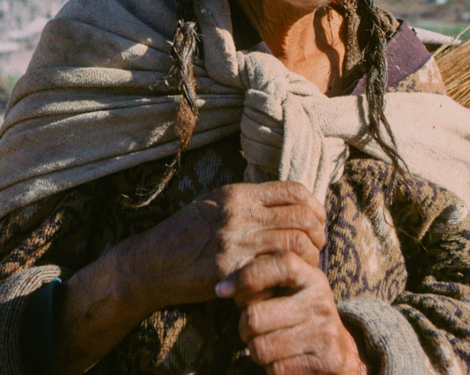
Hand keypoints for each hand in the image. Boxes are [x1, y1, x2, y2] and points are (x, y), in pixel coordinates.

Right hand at [52, 182, 325, 374]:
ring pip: (295, 242)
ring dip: (309, 255)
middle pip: (301, 216)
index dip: (314, 206)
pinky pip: (275, 269)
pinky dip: (289, 274)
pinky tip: (288, 279)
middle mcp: (239, 213)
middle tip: (317, 245)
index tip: (317, 221)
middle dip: (318, 233)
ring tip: (307, 264)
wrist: (151, 263)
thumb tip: (282, 200)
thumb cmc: (183, 233)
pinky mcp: (232, 269)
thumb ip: (246, 200)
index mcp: (237, 194)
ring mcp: (236, 241)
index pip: (294, 191)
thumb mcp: (213, 203)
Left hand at [218, 252, 368, 374]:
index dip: (245, 275)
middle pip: (255, 316)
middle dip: (244, 328)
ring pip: (260, 347)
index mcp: (312, 278)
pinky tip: (284, 361)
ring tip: (269, 346)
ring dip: (256, 351)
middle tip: (251, 331)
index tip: (221, 291)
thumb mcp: (292, 292)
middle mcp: (321, 302)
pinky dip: (271, 370)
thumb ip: (266, 282)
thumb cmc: (301, 319)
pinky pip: (275, 369)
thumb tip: (223, 288)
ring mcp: (325, 333)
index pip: (280, 264)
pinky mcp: (325, 362)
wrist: (341, 355)